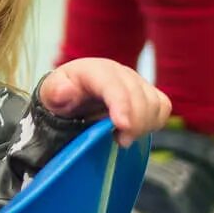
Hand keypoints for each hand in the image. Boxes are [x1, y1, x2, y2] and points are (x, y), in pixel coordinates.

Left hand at [38, 58, 171, 147]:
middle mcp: (120, 73)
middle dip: (134, 123)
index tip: (123, 126)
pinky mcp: (148, 94)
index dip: (121, 104)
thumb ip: (55, 92)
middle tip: (119, 141)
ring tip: (123, 137)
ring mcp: (136, 83)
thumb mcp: (50, 94)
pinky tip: (136, 131)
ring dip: (144, 125)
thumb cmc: (63, 96)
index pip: (112, 84)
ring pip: (154, 103)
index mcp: (94, 71)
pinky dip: (154, 122)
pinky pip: (163, 107)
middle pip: (139, 96)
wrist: (73, 96)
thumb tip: (65, 90)